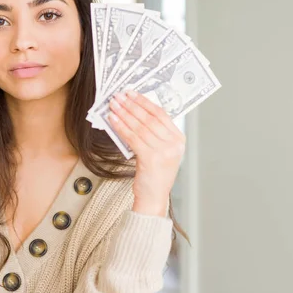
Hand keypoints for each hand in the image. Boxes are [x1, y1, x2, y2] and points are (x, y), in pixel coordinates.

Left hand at [108, 90, 185, 216]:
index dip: (144, 102)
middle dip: (131, 105)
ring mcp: (164, 151)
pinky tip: (113, 120)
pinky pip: (133, 138)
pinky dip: (121, 127)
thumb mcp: (160, 151)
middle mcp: (174, 144)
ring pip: (140, 126)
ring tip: (113, 105)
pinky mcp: (151, 158)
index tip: (131, 94)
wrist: (153, 198)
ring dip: (124, 113)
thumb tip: (134, 112)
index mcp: (179, 139)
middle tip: (118, 96)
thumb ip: (154, 133)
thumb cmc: (154, 175)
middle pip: (149, 118)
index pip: (161, 114)